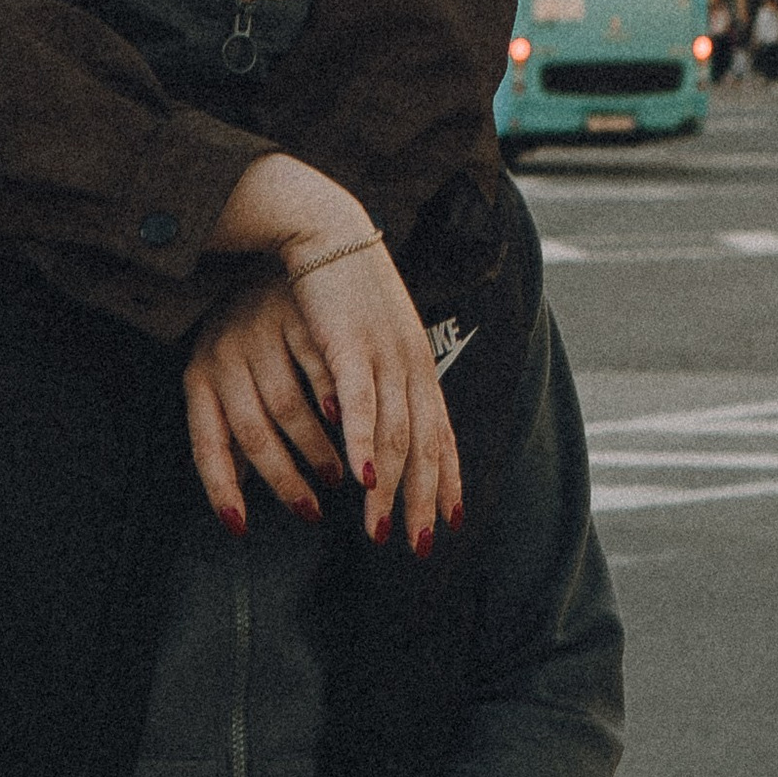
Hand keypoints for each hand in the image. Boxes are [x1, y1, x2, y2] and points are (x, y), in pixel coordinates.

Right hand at [191, 159, 461, 556]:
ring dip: (391, 489)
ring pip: (398, 435)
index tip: (450, 522)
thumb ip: (380, 383)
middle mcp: (411, 364)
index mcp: (417, 364)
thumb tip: (378, 427)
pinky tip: (364, 478)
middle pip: (426, 445)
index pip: (442, 434)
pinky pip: (363, 405)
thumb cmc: (342, 288)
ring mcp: (386, 355)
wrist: (327, 229)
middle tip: (420, 547)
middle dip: (425, 500)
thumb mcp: (371, 341)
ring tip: (382, 532)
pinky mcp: (352, 345)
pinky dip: (366, 443)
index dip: (448, 480)